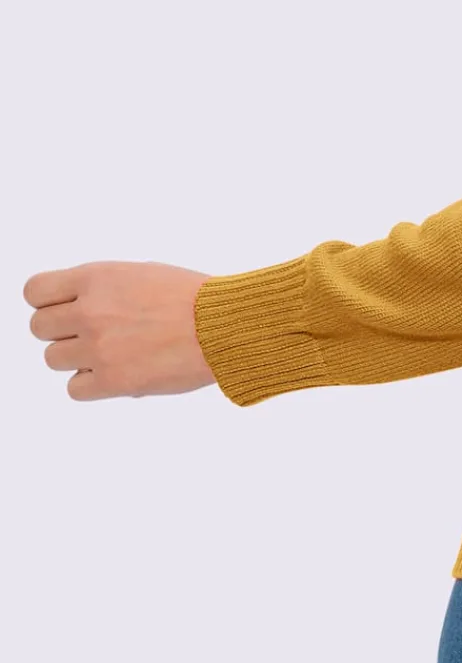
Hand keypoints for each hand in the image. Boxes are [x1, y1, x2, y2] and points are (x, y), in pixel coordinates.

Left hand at [25, 261, 217, 399]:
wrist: (227, 325)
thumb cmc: (191, 298)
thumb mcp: (140, 273)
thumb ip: (101, 288)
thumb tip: (70, 309)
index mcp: (98, 277)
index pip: (34, 291)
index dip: (47, 302)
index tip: (65, 309)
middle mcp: (91, 311)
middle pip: (39, 328)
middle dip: (62, 332)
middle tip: (92, 333)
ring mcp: (99, 347)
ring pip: (53, 359)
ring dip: (77, 358)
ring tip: (111, 352)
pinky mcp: (113, 380)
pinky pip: (74, 388)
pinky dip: (92, 384)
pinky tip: (118, 372)